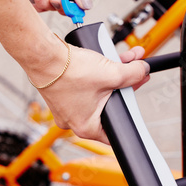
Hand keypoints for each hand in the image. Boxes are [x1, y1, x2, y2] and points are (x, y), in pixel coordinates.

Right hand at [27, 45, 149, 143]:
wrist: (43, 55)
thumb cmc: (68, 71)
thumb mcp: (110, 73)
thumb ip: (133, 74)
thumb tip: (143, 71)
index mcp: (86, 127)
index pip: (115, 130)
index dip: (130, 114)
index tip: (136, 104)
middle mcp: (74, 121)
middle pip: (110, 105)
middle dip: (125, 85)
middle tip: (135, 73)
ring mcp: (66, 108)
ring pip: (98, 93)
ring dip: (112, 76)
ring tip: (122, 61)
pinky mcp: (62, 94)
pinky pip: (85, 87)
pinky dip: (97, 75)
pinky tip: (105, 61)